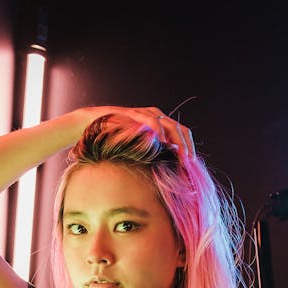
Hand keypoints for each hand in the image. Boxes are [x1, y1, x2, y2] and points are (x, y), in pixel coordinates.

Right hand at [77, 105, 195, 158]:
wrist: (95, 124)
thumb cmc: (115, 139)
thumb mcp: (138, 149)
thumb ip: (151, 155)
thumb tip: (164, 174)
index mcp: (161, 125)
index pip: (183, 135)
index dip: (190, 149)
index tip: (192, 166)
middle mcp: (158, 117)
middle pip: (182, 130)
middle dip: (188, 148)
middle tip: (190, 164)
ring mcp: (148, 114)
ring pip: (171, 126)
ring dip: (179, 142)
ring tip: (182, 157)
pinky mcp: (137, 113)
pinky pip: (152, 121)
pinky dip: (159, 131)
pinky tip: (163, 143)